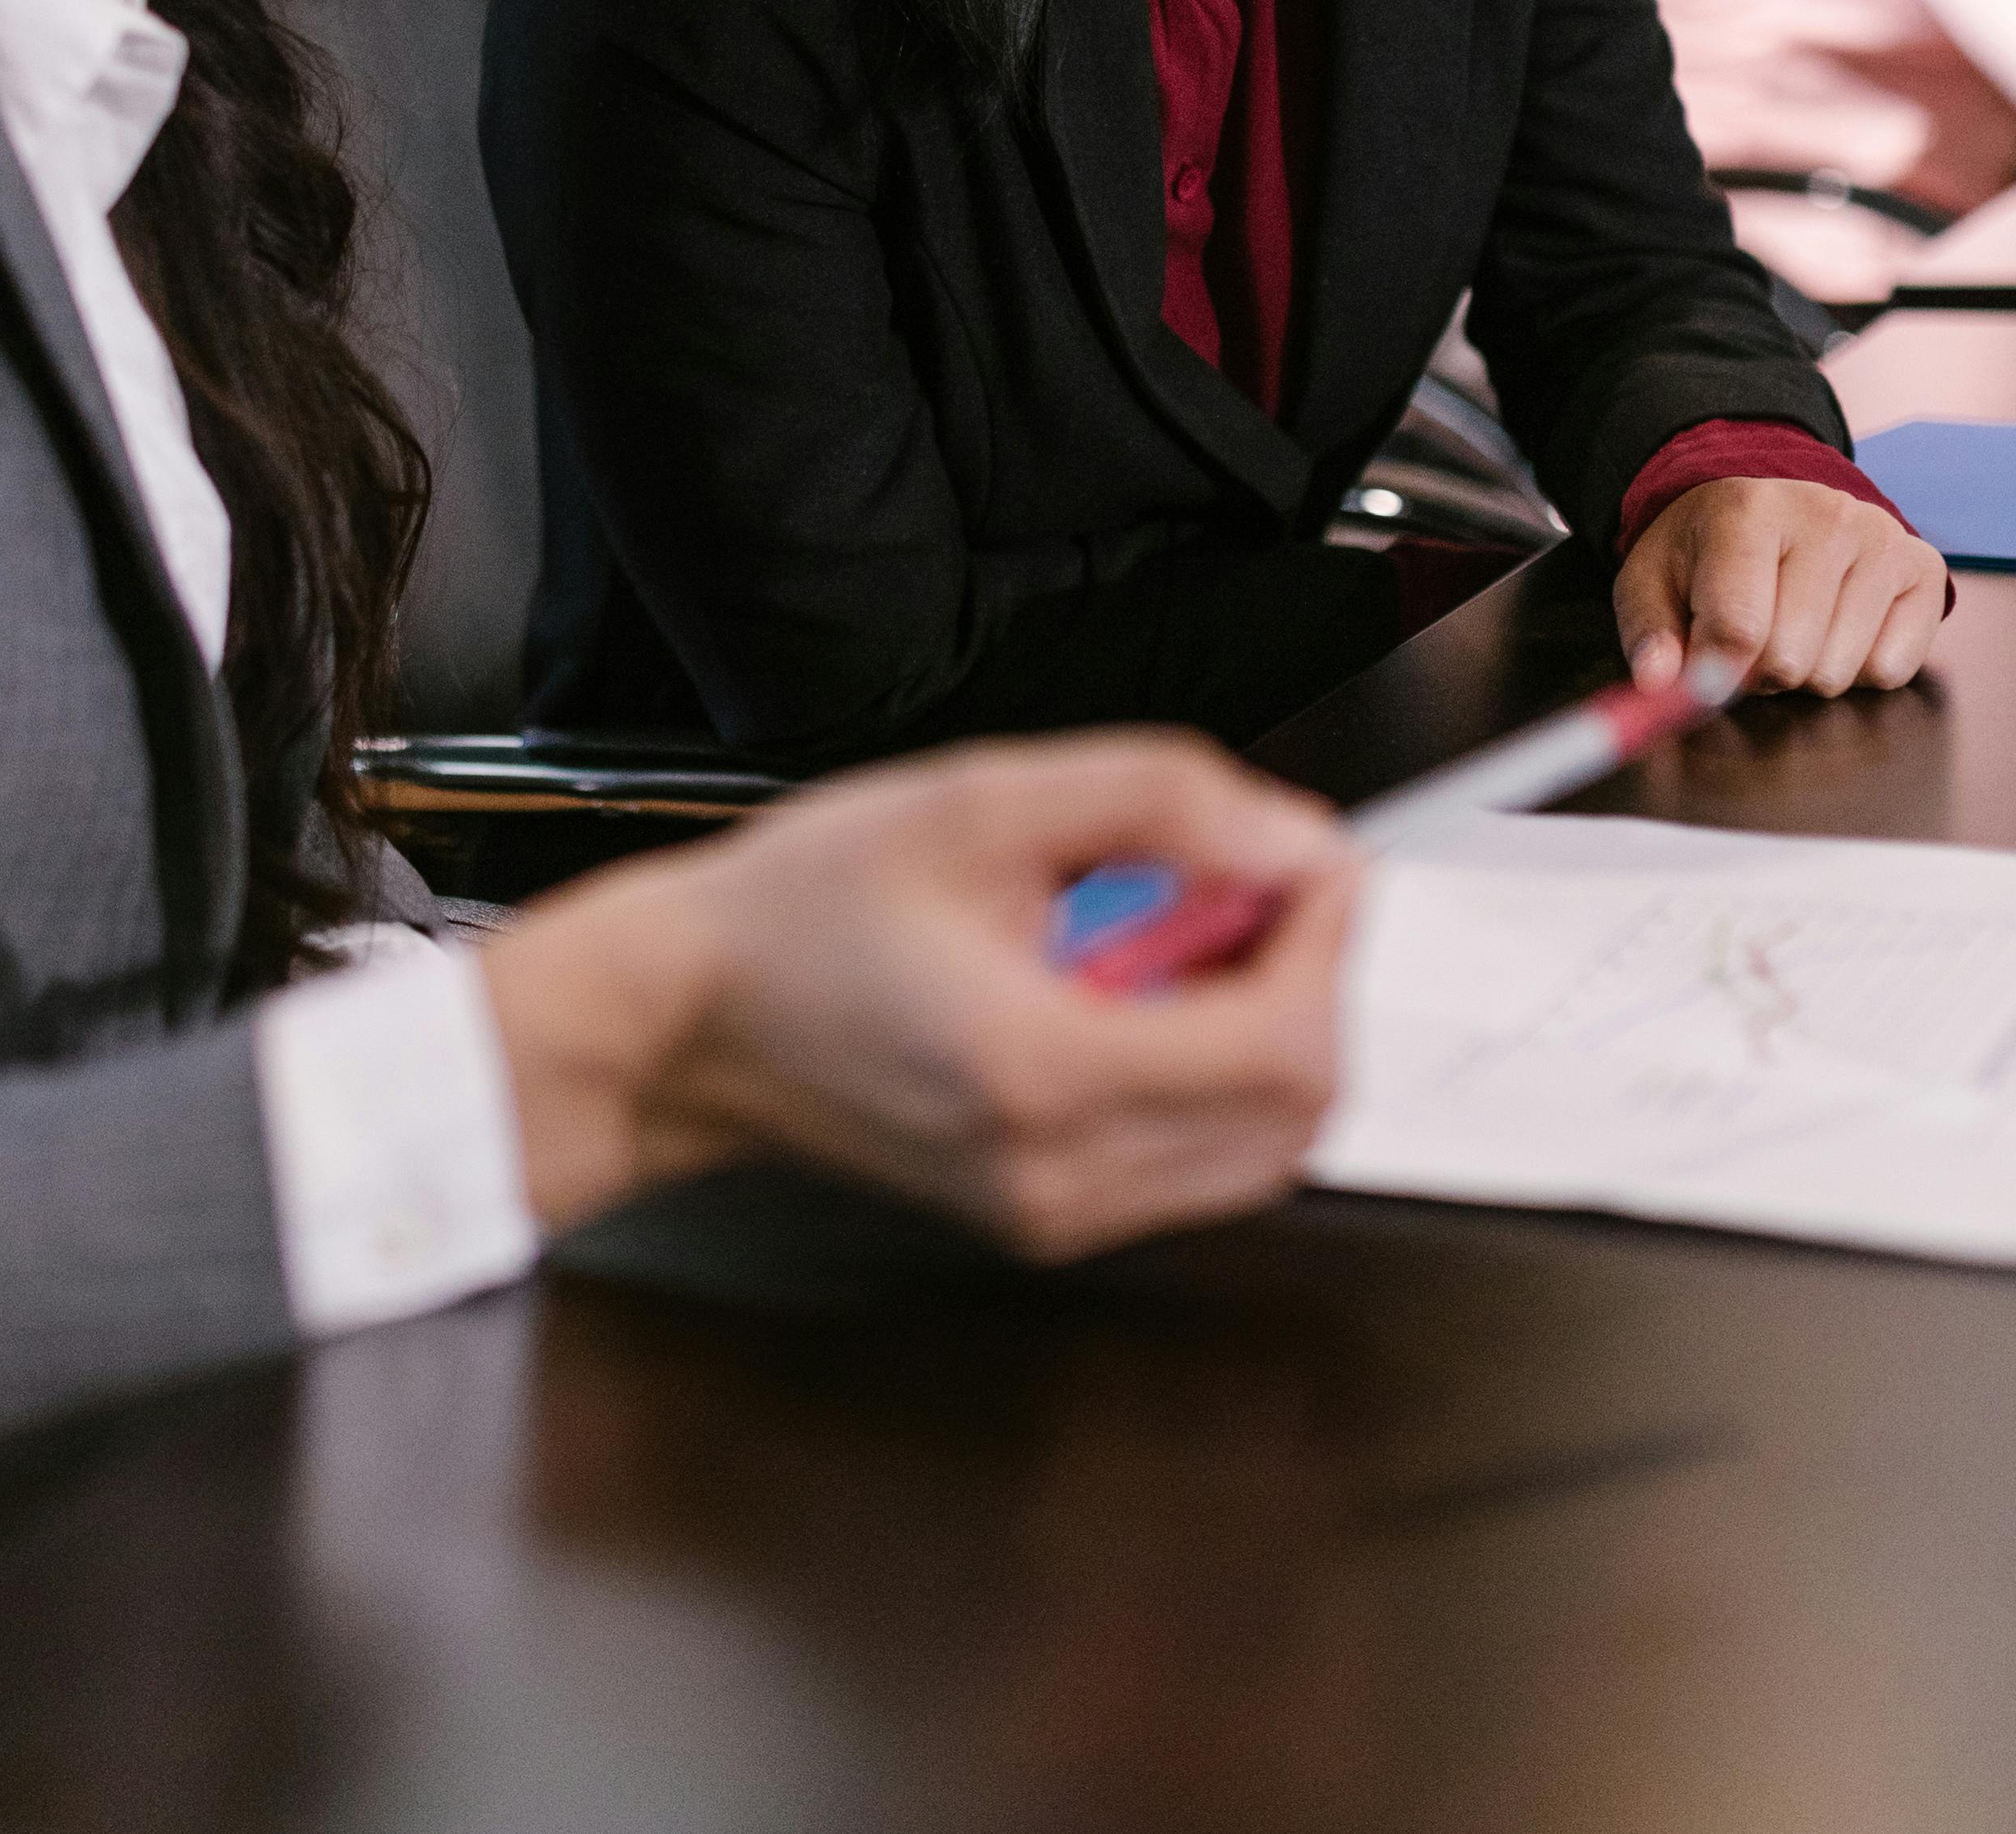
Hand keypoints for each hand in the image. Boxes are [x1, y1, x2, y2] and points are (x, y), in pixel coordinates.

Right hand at [477, 732, 1354, 1260]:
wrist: (689, 1020)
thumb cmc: (797, 911)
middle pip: (1298, 1117)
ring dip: (1264, 1035)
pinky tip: (1136, 996)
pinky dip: (1209, 1080)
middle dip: (1307, 985)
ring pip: (1260, 1153)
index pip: (1285, 1044)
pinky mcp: (1042, 1219)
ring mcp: (1052, 1212)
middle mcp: (1057, 1170)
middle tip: (1248, 890)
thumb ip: (1156, 800)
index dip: (1327, 939)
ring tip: (1179, 938)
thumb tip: (1288, 837)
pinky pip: (1193, 1168)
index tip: (1306, 860)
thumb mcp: (977, 797)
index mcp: (1042, 1069)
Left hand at [1609, 476, 1944, 699]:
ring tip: (1794, 629)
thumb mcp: (1652, 581)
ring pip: (1838, 671)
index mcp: (1748, 511)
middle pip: (1789, 659)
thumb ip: (1647, 633)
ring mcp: (1882, 538)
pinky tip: (1839, 628)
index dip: (1714, 675)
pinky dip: (1860, 670)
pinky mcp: (1924, 567)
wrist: (1774, 509)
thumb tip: (1658, 683)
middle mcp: (1826, 514)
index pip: (1737, 627)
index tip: (1704, 678)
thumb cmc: (1706, 553)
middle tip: (1751, 640)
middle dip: (1759, 673)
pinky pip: (1892, 669)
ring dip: (1808, 673)